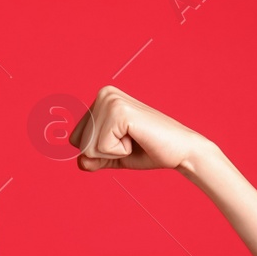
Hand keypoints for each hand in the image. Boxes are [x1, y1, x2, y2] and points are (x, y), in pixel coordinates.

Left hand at [70, 86, 216, 171]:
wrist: (181, 151)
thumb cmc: (149, 151)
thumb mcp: (112, 155)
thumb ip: (92, 158)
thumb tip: (80, 162)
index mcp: (100, 99)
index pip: (75, 139)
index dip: (98, 151)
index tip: (124, 141)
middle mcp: (104, 94)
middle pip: (79, 143)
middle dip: (104, 153)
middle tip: (132, 141)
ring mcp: (111, 100)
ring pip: (88, 147)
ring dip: (113, 152)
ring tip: (135, 139)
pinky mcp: (119, 112)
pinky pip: (101, 148)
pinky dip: (120, 152)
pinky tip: (137, 138)